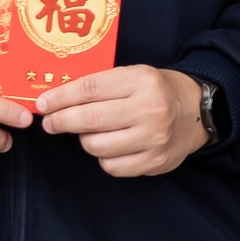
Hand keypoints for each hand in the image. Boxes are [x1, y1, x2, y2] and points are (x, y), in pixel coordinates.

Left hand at [39, 62, 206, 179]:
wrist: (196, 112)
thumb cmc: (155, 91)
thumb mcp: (133, 75)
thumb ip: (100, 85)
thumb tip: (55, 99)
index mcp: (141, 81)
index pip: (90, 89)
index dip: (61, 98)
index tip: (43, 104)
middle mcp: (150, 109)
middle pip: (90, 119)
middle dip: (61, 121)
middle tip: (50, 123)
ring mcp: (154, 138)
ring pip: (97, 146)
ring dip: (85, 140)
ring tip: (89, 132)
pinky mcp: (155, 161)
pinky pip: (112, 166)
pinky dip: (103, 157)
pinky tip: (109, 147)